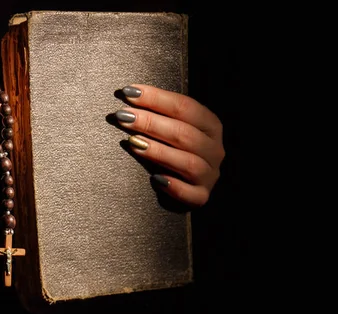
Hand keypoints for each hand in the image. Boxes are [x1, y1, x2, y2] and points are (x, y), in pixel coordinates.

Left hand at [115, 84, 224, 207]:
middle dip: (151, 123)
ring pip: (188, 162)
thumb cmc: (174, 149)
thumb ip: (158, 113)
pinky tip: (155, 179)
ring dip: (159, 151)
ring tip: (133, 143)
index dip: (156, 99)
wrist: (187, 183)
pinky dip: (174, 186)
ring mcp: (210, 175)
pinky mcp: (201, 197)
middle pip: (184, 133)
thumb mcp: (172, 127)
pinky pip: (190, 194)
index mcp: (210, 125)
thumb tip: (128, 94)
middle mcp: (214, 149)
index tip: (128, 93)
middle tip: (124, 117)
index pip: (185, 107)